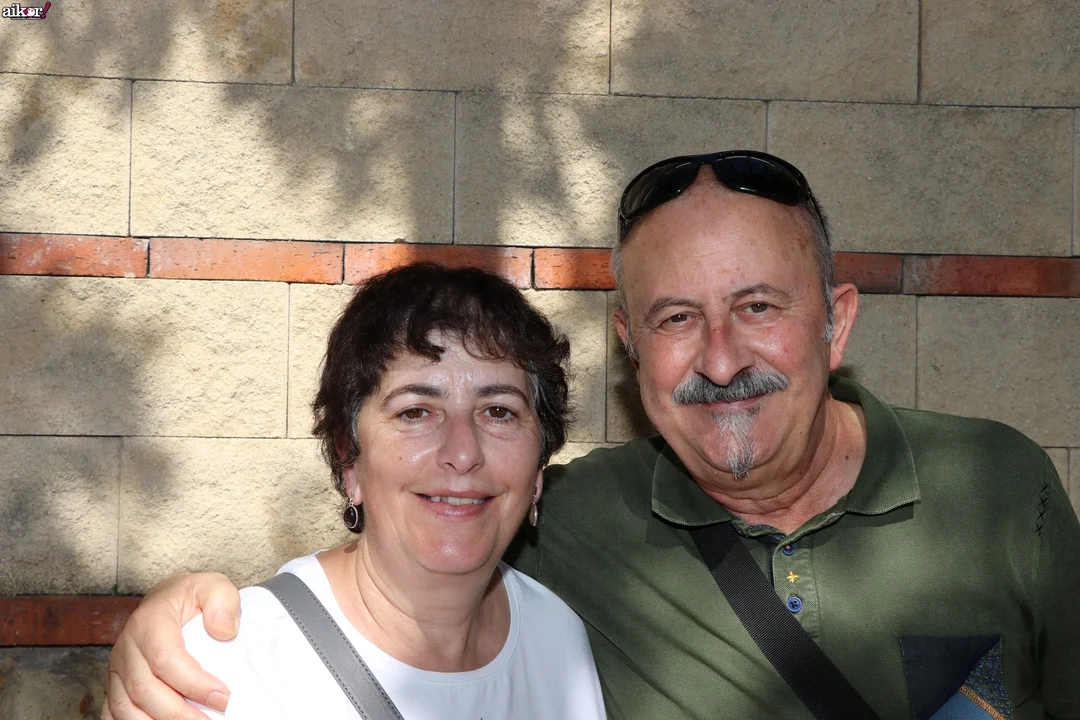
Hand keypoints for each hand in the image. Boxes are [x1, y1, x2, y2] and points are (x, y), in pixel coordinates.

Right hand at [102, 572, 240, 719]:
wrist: (167, 599)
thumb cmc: (192, 596)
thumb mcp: (214, 585)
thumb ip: (223, 601)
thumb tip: (225, 631)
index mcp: (149, 622)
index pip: (166, 660)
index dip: (194, 684)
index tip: (223, 698)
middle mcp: (126, 648)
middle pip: (144, 690)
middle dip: (179, 713)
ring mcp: (117, 669)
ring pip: (127, 708)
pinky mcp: (115, 685)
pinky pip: (114, 714)